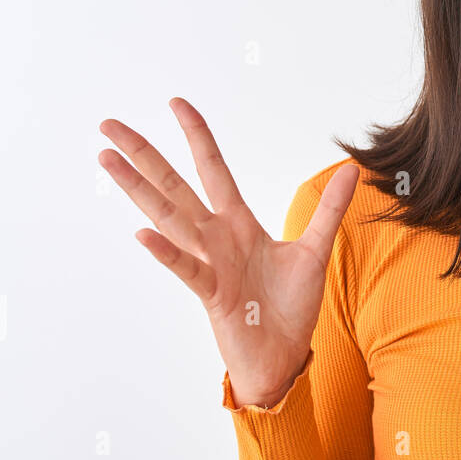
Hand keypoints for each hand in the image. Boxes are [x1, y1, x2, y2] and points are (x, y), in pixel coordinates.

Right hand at [98, 97, 358, 407]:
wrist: (283, 356)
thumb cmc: (291, 307)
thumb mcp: (316, 250)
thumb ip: (329, 209)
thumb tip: (352, 170)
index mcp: (238, 224)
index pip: (212, 169)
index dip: (197, 136)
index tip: (176, 103)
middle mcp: (216, 238)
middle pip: (174, 186)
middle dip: (144, 154)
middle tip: (108, 124)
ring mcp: (209, 262)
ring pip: (169, 218)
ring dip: (138, 189)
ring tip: (107, 159)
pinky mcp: (212, 293)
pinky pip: (187, 268)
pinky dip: (167, 252)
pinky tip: (142, 233)